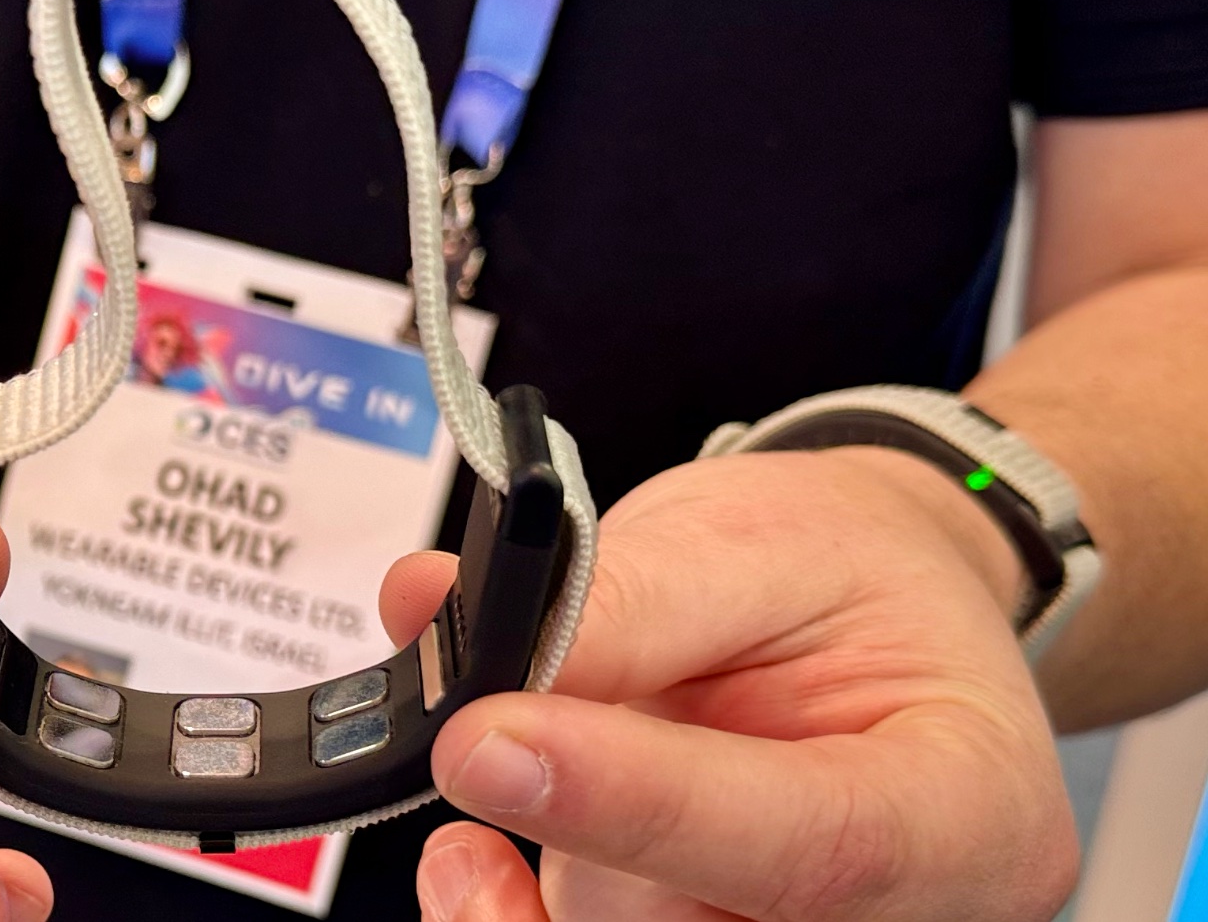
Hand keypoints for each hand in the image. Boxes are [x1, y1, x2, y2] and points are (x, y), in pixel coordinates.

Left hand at [380, 448, 1077, 921]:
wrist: (863, 607)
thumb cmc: (844, 576)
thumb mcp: (753, 539)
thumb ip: (617, 602)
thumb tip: (456, 634)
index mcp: (967, 808)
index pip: (804, 847)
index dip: (629, 804)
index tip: (487, 741)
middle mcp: (901, 920)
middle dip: (577, 833)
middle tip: (482, 733)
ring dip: (546, 861)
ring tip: (514, 750)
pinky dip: (507, 911)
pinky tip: (479, 854)